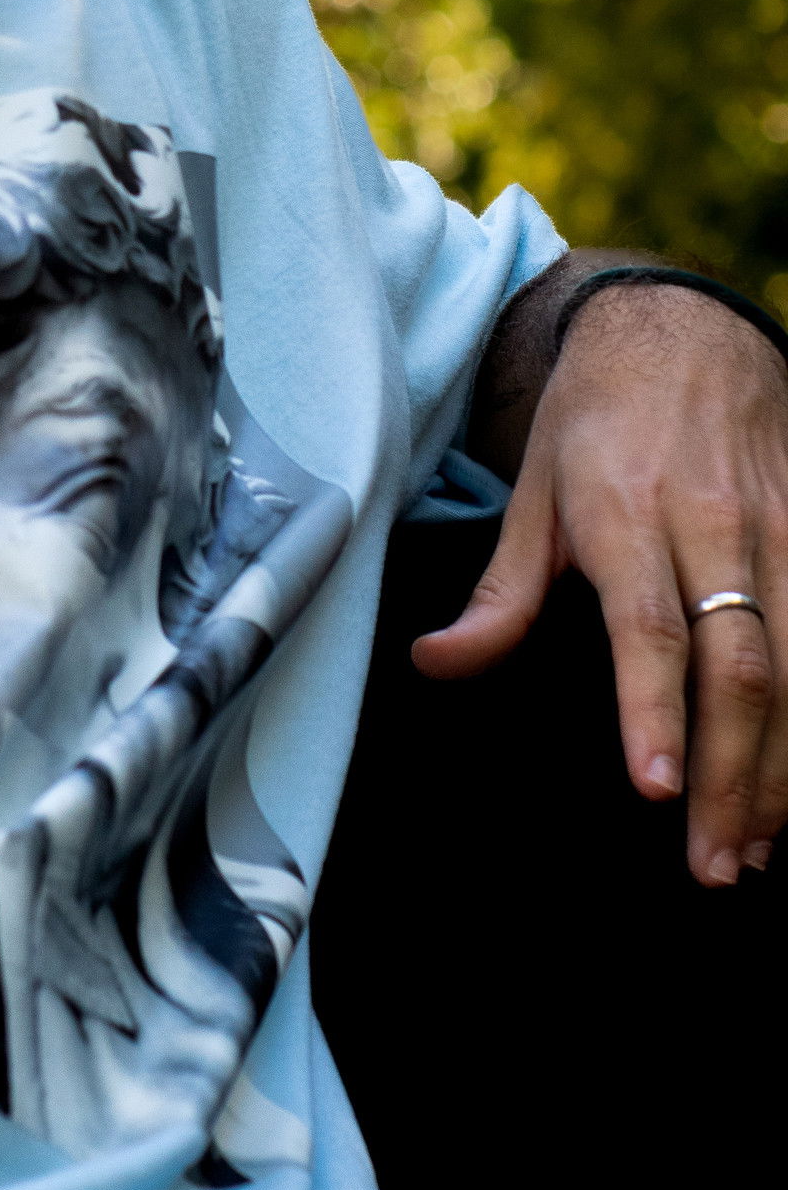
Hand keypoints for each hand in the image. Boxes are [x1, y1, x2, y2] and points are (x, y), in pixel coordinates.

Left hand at [413, 285, 787, 885]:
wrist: (686, 325)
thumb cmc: (597, 414)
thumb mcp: (533, 486)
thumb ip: (500, 592)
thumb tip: (436, 665)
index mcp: (626, 512)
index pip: (645, 626)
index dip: (653, 710)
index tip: (653, 789)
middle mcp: (711, 524)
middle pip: (737, 665)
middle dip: (730, 775)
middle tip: (713, 863)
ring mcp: (777, 527)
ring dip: (783, 765)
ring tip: (756, 844)